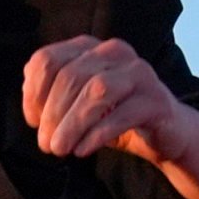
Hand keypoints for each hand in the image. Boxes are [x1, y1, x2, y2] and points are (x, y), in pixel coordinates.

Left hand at [18, 37, 198, 198]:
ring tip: (60, 149)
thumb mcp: (77, 106)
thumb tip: (35, 114)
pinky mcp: (156, 100)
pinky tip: (83, 150)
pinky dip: (97, 134)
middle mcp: (114, 52)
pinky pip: (122, 113)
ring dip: (72, 124)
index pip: (47, 60)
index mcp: (89, 49)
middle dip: (53, 115)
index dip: (34, 93)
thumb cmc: (112, 117)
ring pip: (97, 90)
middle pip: (71, 77)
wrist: (164, 133)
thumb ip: (53, 100)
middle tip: (47, 146)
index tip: (34, 122)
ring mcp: (139, 73)